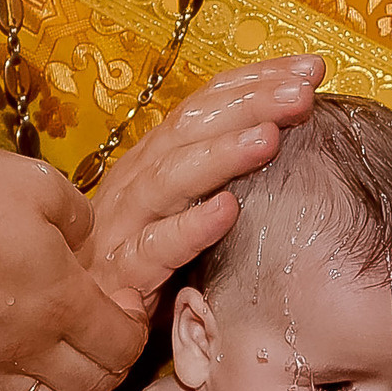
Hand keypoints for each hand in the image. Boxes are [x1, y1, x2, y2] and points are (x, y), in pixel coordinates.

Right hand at [0, 142, 146, 390]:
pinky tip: (12, 370)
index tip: (125, 303)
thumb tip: (85, 238)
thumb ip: (75, 213)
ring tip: (65, 363)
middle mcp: (30, 348)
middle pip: (91, 385)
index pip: (122, 344)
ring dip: (67, 390)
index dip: (135, 327)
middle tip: (104, 336)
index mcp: (61, 303)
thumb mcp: (31, 180)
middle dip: (110, 365)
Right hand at [82, 56, 325, 313]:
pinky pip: (156, 248)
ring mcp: (125, 226)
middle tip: (303, 91)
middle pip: (192, 128)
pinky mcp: (122, 275)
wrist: (80, 321)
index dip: (257, 81)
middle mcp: (137, 181)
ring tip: (270, 138)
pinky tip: (228, 211)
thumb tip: (282, 134)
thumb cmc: (142, 265)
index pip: (205, 105)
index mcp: (154, 160)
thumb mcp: (181, 208)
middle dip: (250, 104)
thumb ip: (218, 175)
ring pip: (172, 178)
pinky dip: (192, 227)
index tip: (311, 69)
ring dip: (222, 154)